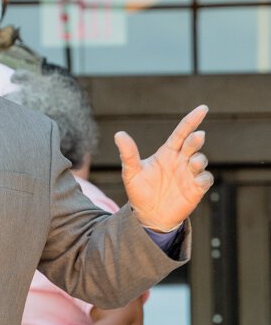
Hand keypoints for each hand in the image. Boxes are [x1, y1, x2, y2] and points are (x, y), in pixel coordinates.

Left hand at [115, 105, 213, 231]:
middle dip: (196, 140)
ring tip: (192, 163)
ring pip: (201, 161)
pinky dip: (204, 177)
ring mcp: (189, 174)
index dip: (192, 120)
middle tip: (197, 137)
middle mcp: (180, 160)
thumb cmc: (139, 191)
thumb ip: (128, 154)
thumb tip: (119, 134)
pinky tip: (197, 180)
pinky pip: (206, 179)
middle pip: (192, 144)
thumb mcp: (131, 172)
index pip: (181, 132)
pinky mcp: (196, 189)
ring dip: (199, 160)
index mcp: (167, 152)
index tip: (203, 109)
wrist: (148, 215)